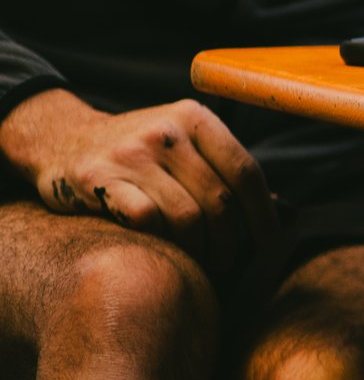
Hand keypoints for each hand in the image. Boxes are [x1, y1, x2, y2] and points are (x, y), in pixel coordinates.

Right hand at [0, 88, 276, 269]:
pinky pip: (145, 218)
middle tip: (228, 261)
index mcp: (196, 118)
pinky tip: (162, 249)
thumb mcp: (184, 147)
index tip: (270, 244)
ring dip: (200, 249)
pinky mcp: (97, 177)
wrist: (62, 139)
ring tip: (201, 261)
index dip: (263, 214)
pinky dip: (161, 241)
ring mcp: (131, 152)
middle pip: (220, 199)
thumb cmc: (140, 154)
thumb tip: (285, 213)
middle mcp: (166, 130)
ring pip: (187, 215)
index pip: (246, 171)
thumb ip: (226, 173)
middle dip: (231, 240)